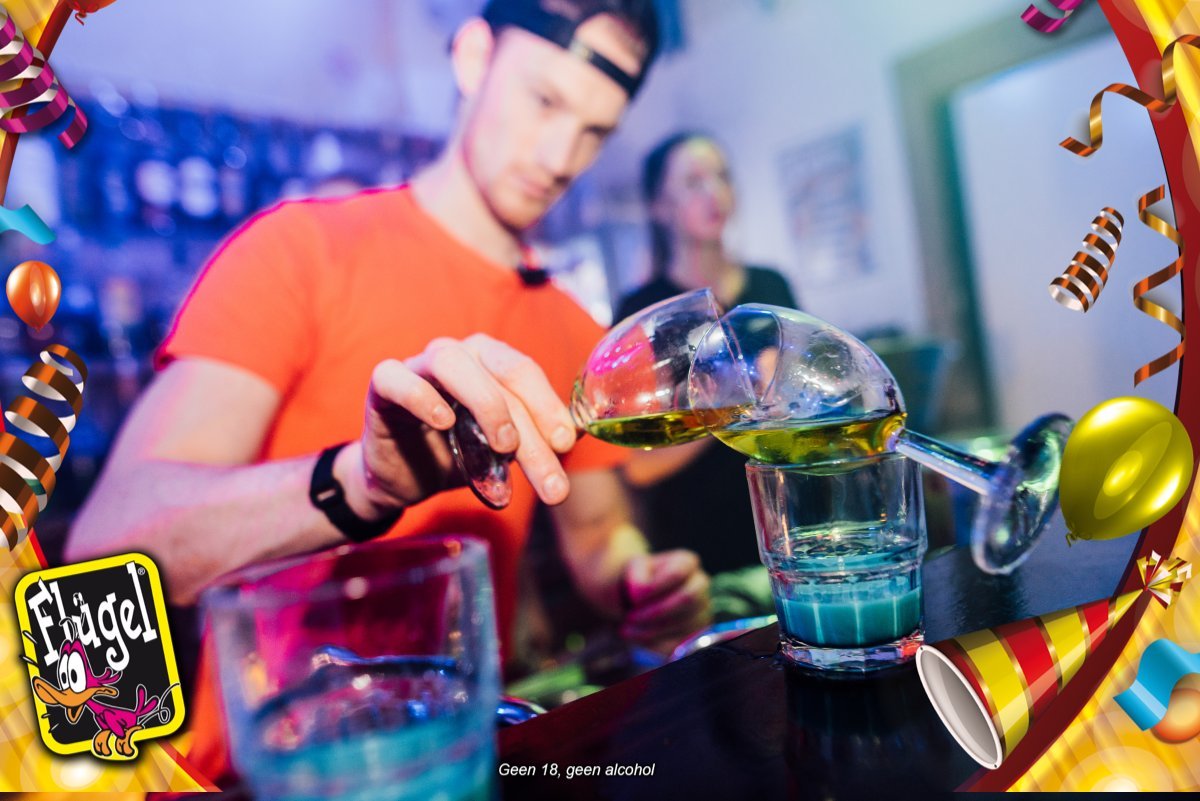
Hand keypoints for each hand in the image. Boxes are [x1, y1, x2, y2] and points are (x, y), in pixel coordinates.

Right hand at [336, 334, 577, 519]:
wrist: (403, 478)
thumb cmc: (457, 454)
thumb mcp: (502, 450)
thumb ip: (533, 437)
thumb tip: (573, 435)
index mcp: (489, 361)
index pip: (524, 372)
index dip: (548, 405)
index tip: (564, 444)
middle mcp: (458, 354)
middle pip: (499, 375)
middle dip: (530, 427)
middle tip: (547, 477)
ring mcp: (418, 364)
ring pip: (453, 363)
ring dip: (486, 402)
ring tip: (505, 445)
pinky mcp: (382, 384)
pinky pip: (397, 377)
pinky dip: (421, 396)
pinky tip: (442, 421)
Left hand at [619, 551, 711, 653]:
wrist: (638, 600)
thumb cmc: (638, 581)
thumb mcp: (632, 571)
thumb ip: (636, 577)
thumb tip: (641, 593)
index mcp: (686, 562)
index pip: (677, 574)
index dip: (654, 588)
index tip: (634, 598)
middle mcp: (701, 584)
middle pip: (688, 599)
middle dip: (655, 612)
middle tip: (630, 618)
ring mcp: (703, 609)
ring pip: (686, 623)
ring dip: (652, 631)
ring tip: (627, 630)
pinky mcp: (698, 633)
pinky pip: (683, 643)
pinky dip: (657, 645)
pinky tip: (638, 640)